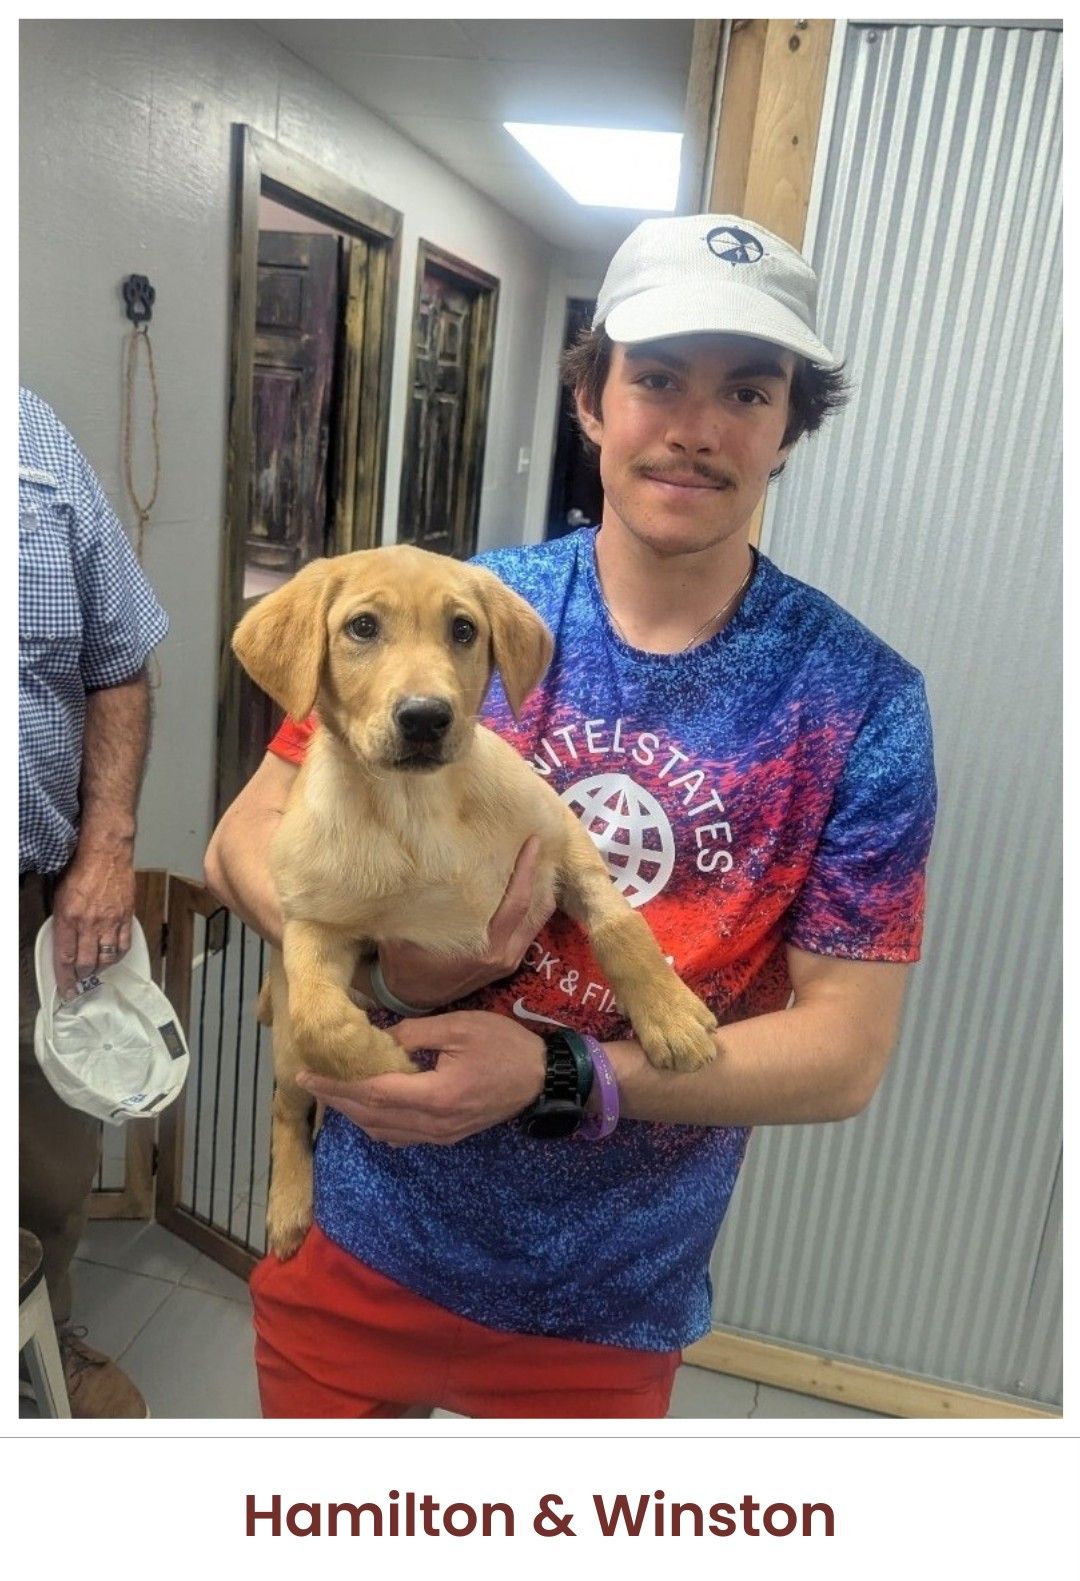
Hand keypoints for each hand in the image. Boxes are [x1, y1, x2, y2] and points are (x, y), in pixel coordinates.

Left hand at [51, 846, 135, 998]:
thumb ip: (62, 923)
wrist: (106, 854)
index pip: (65, 958)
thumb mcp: (60, 897)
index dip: (65, 978)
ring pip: (106, 958)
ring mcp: (110, 921)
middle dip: (82, 976)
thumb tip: (64, 944)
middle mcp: (89, 923)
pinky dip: (117, 956)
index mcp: (68, 918)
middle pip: (86, 963)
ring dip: (99, 968)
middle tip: (81, 979)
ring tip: (96, 968)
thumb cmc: (82, 870)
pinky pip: (123, 946)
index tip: (67, 989)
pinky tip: (112, 956)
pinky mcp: (126, 917)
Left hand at [296, 1010, 545, 1145]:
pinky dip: (375, 1122)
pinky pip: (400, 1136)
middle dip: (337, 1101)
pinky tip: (366, 1105)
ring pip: (382, 1132)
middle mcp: (434, 1124)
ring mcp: (440, 1135)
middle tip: (309, 1082)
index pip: (372, 1094)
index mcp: (436, 1095)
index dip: (336, 1087)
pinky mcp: (446, 1136)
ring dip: (353, 1113)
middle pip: (371, 1118)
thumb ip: (416, 1032)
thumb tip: (380, 1038)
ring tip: (333, 1091)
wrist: (543, 1079)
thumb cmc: (505, 1046)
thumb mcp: (460, 1026)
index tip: (306, 1075)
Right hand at [375, 835, 553, 1009]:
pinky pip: (529, 929)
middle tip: (541, 845)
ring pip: (538, 920)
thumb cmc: (407, 963)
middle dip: (541, 876)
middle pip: (538, 910)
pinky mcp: (508, 961)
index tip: (534, 842)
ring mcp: (510, 960)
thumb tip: (424, 866)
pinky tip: (524, 886)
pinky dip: (532, 907)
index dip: (526, 871)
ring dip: (540, 891)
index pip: (517, 902)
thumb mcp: (409, 932)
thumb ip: (421, 904)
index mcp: (487, 947)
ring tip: (537, 860)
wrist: (411, 998)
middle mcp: (505, 954)